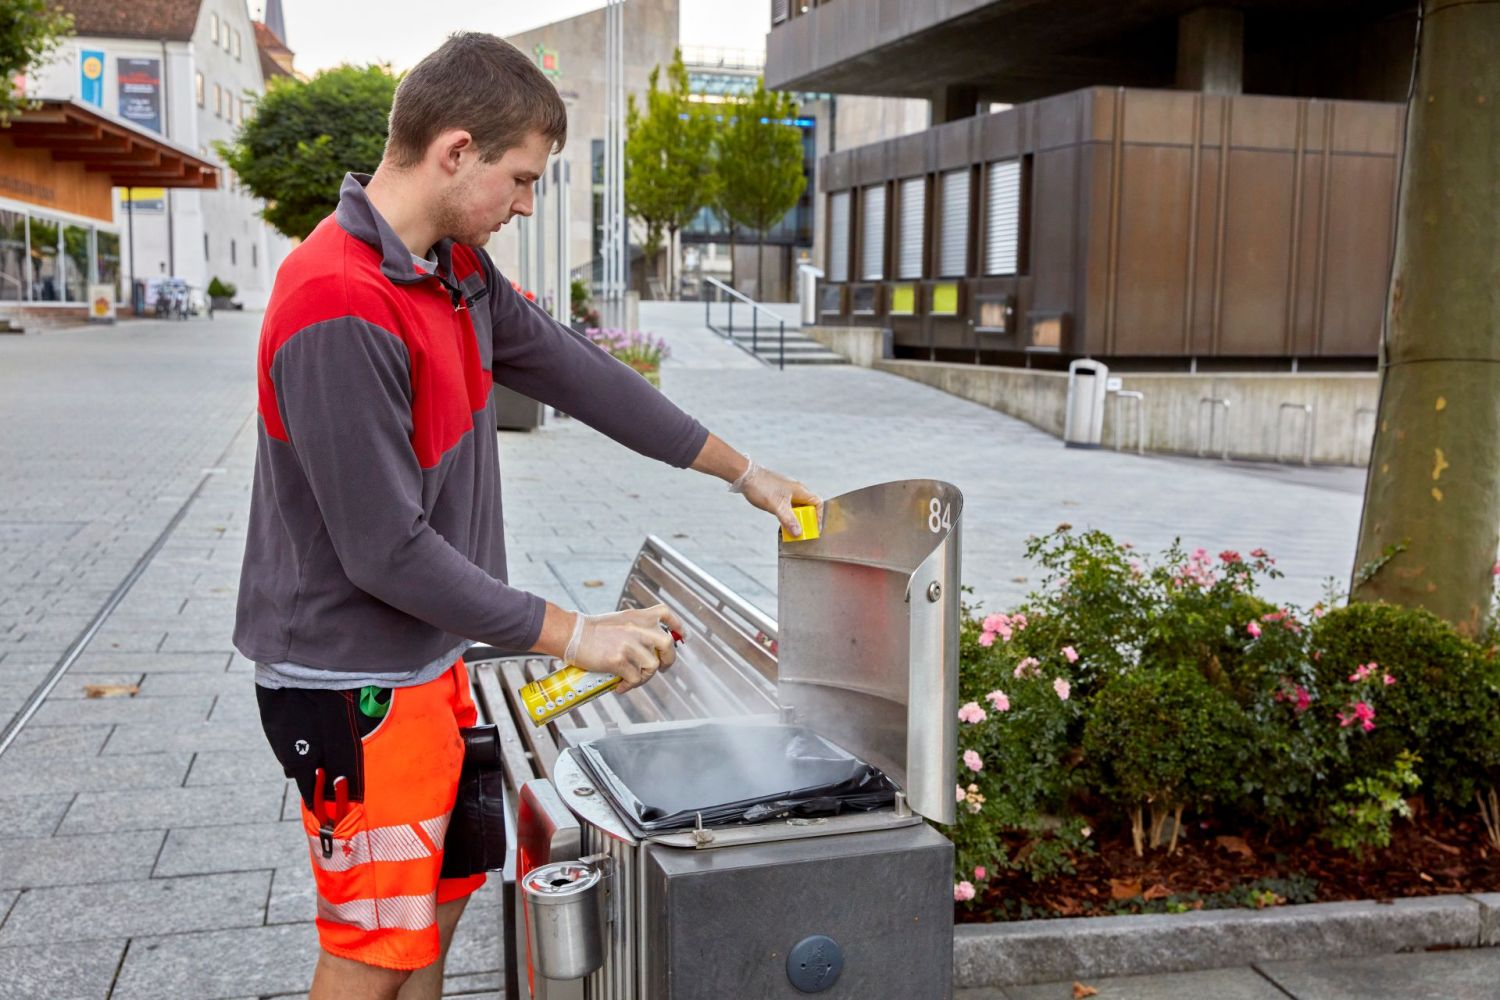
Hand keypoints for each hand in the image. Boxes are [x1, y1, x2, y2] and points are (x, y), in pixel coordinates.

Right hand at [564, 604, 685, 692]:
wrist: (571, 634)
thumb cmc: (591, 630)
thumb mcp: (619, 620)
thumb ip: (636, 628)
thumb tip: (648, 647)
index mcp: (637, 616)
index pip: (665, 614)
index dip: (677, 625)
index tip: (682, 636)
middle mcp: (637, 628)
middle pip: (667, 644)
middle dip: (668, 660)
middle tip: (661, 668)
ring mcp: (629, 644)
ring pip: (652, 666)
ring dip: (644, 677)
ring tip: (632, 679)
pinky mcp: (619, 660)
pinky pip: (634, 679)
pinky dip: (629, 686)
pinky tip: (619, 685)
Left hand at [730, 459, 821, 537]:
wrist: (745, 477)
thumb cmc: (762, 487)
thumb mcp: (777, 507)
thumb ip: (789, 520)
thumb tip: (798, 532)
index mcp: (800, 490)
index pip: (817, 503)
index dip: (819, 516)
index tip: (815, 528)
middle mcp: (795, 490)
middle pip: (808, 507)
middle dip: (807, 520)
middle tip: (803, 531)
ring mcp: (786, 492)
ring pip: (797, 508)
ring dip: (796, 519)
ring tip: (793, 530)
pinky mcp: (778, 495)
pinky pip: (788, 508)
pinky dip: (788, 516)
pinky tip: (783, 524)